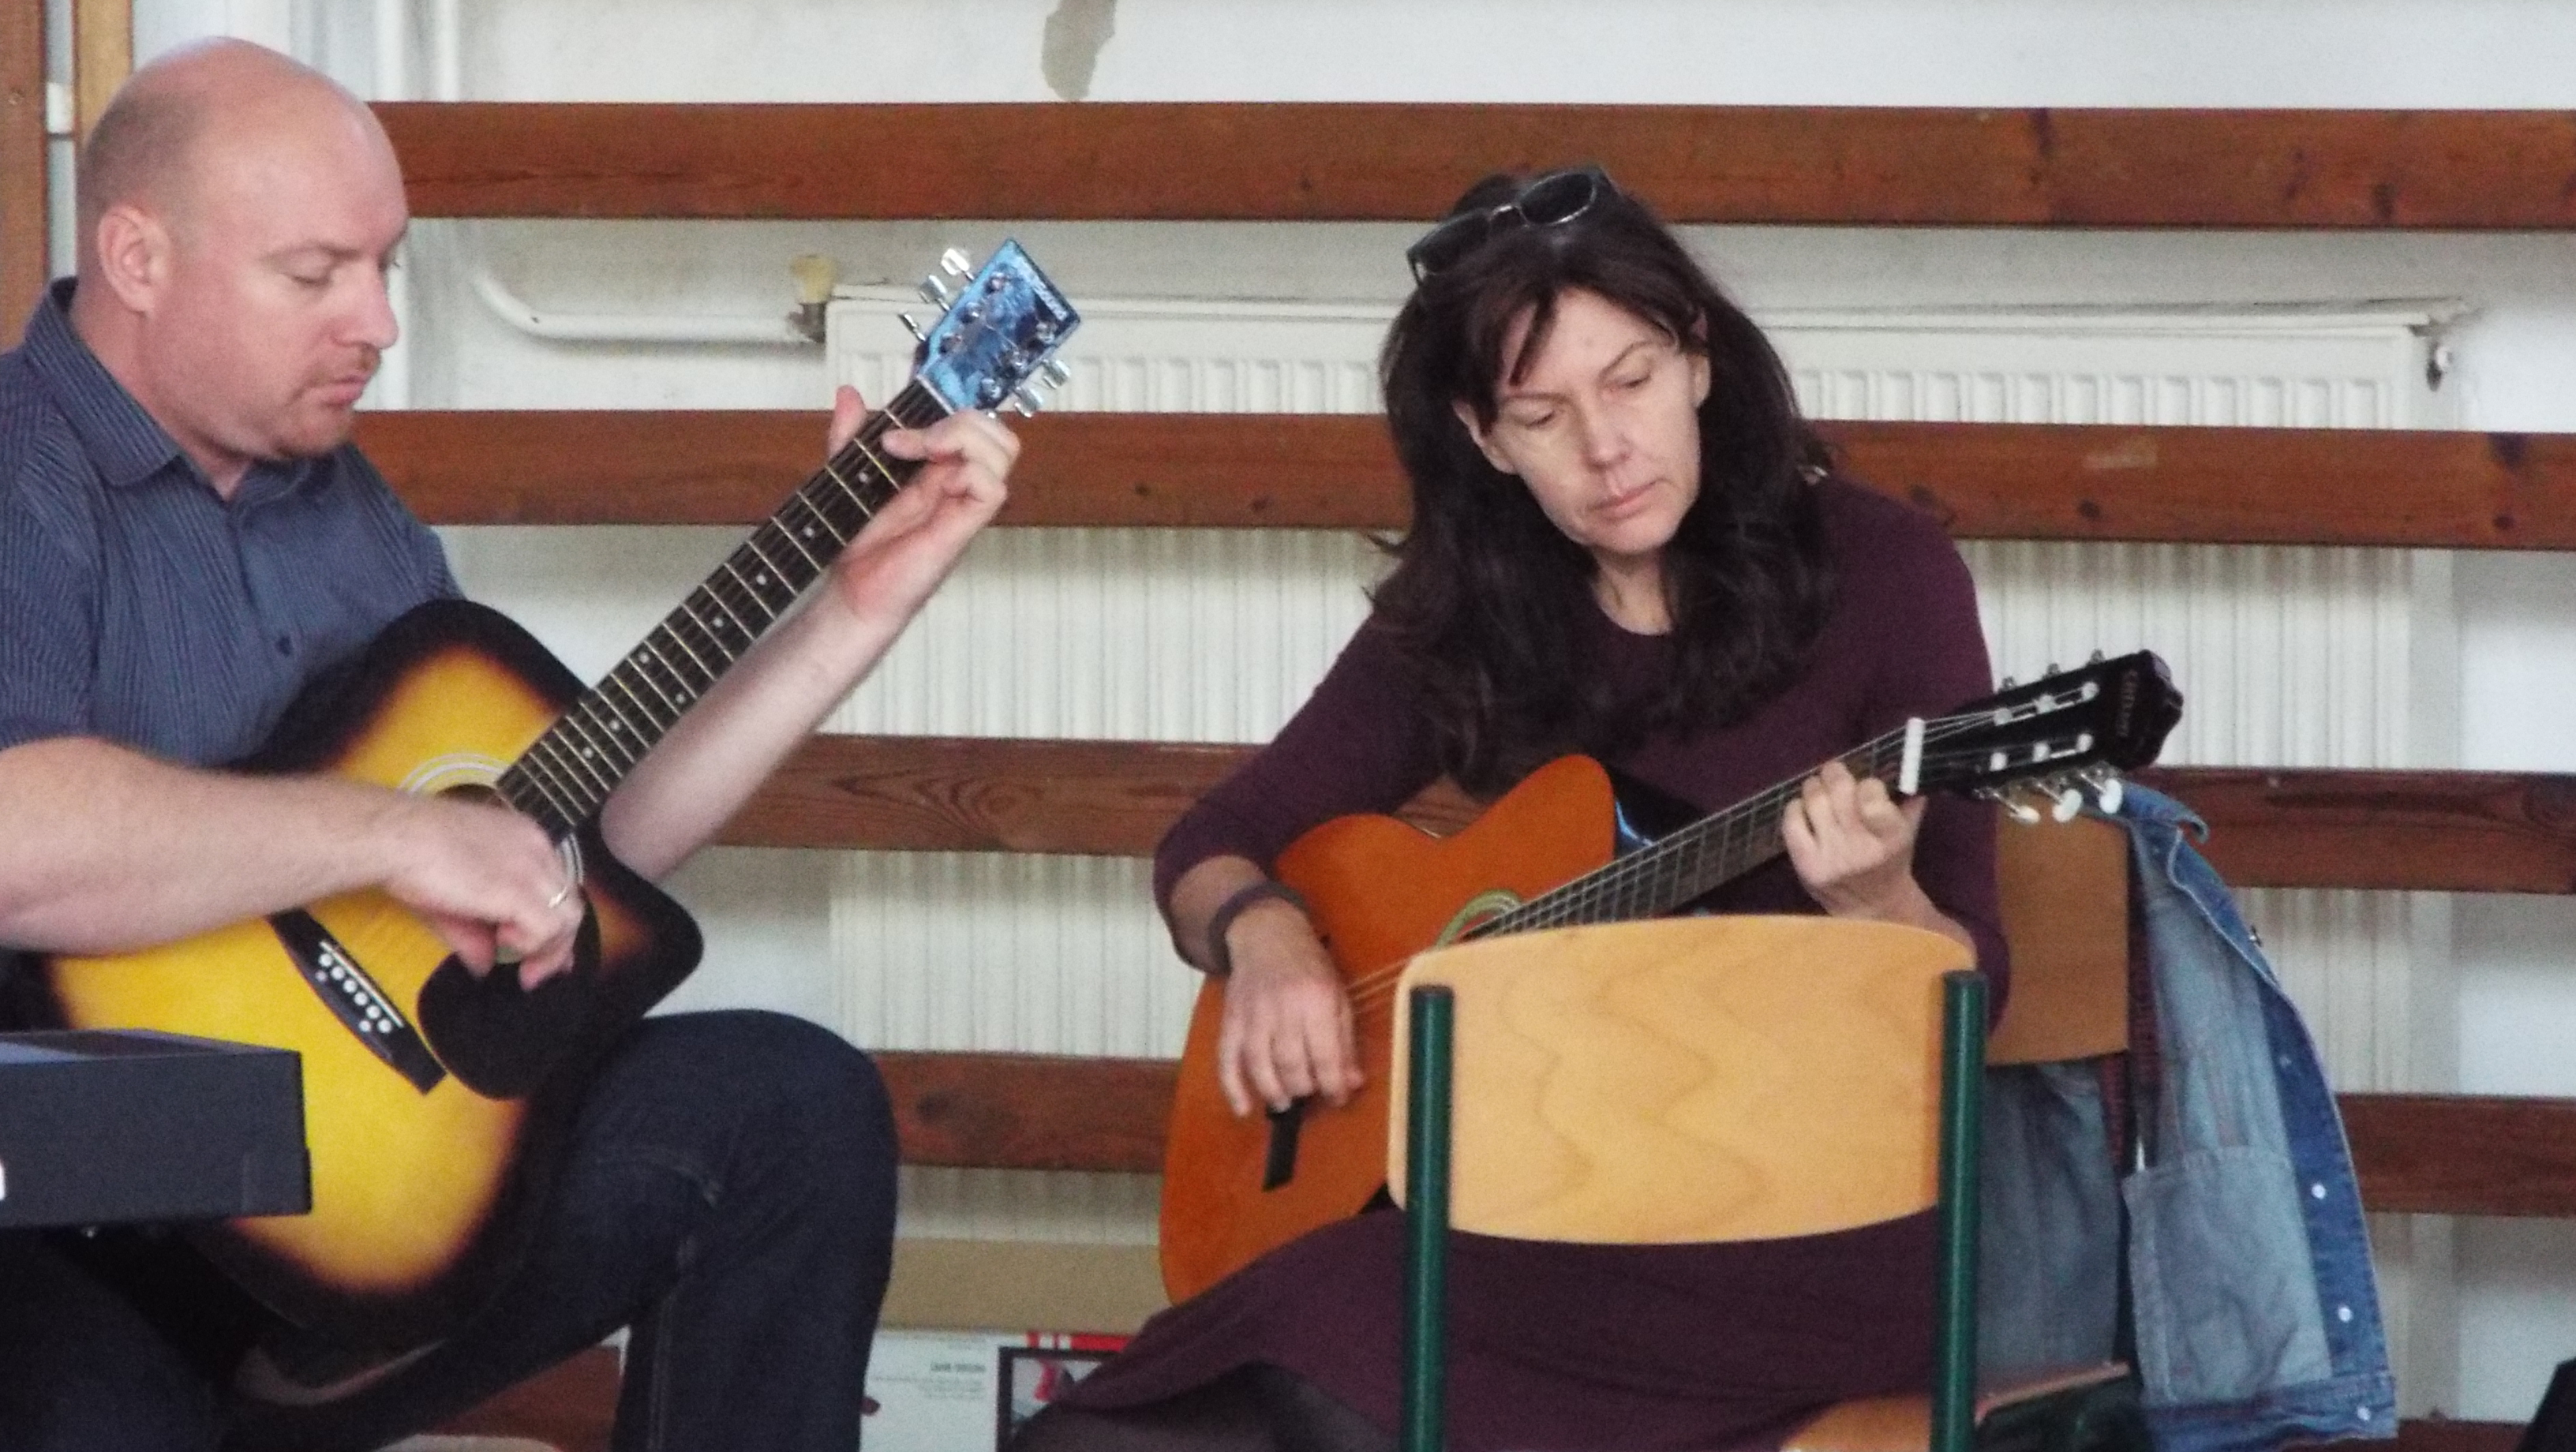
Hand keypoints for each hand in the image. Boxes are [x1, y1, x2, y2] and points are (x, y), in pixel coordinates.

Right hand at [374, 792, 586, 987]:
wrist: (395, 837)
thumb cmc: (412, 855)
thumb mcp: (453, 896)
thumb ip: (476, 932)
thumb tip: (485, 964)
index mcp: (525, 838)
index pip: (558, 885)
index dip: (555, 921)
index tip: (544, 953)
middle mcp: (538, 849)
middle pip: (570, 902)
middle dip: (558, 944)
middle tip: (535, 973)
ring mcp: (532, 868)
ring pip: (568, 917)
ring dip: (547, 950)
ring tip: (520, 967)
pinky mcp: (519, 890)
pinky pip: (548, 928)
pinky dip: (531, 945)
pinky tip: (503, 942)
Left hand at [821, 385, 1016, 624]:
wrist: (852, 588)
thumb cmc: (860, 542)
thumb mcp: (847, 473)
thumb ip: (850, 434)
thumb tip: (849, 394)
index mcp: (939, 469)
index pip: (974, 425)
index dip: (950, 408)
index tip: (902, 423)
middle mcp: (957, 484)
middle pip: (998, 433)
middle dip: (962, 420)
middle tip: (919, 440)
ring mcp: (963, 504)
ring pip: (1003, 452)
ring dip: (964, 439)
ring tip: (926, 451)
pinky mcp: (962, 527)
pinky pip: (993, 489)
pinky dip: (969, 472)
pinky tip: (937, 482)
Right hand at [1215, 899, 1364, 1116]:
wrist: (1268, 934)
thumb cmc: (1309, 967)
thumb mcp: (1337, 996)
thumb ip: (1344, 1041)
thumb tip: (1352, 1082)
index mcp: (1316, 1000)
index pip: (1325, 1056)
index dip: (1333, 1085)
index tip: (1338, 1098)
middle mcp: (1282, 1008)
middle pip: (1291, 1064)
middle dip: (1304, 1089)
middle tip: (1312, 1094)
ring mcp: (1252, 1015)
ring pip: (1259, 1066)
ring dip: (1274, 1092)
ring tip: (1286, 1102)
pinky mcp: (1231, 1020)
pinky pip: (1226, 1059)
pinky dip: (1233, 1088)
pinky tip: (1243, 1109)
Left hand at [1780, 760, 1930, 921]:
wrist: (1871, 907)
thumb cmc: (1890, 863)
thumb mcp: (1907, 835)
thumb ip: (1908, 802)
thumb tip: (1906, 767)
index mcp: (1891, 838)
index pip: (1872, 797)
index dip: (1866, 783)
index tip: (1866, 785)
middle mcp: (1860, 848)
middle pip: (1839, 792)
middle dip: (1835, 773)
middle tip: (1834, 771)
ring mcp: (1830, 857)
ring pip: (1814, 801)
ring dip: (1814, 786)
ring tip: (1818, 787)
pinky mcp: (1806, 865)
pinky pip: (1791, 822)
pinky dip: (1795, 807)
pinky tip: (1803, 808)